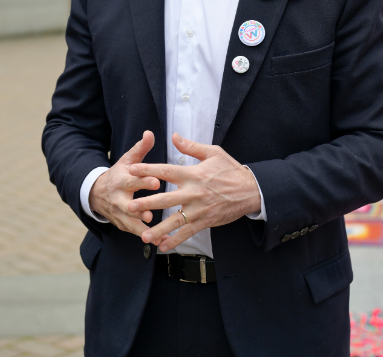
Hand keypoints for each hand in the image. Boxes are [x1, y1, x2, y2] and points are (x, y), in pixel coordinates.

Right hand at [89, 131, 161, 236]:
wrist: (97, 193)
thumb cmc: (119, 175)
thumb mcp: (127, 160)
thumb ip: (140, 148)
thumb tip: (150, 133)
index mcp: (122, 181)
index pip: (133, 181)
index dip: (144, 181)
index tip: (156, 181)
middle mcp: (119, 199)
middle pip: (129, 205)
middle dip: (139, 210)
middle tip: (151, 214)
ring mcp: (119, 213)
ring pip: (130, 223)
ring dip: (141, 229)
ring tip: (156, 235)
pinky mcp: (122, 224)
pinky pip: (134, 232)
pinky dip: (146, 237)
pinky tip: (160, 241)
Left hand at [126, 133, 261, 252]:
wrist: (252, 191)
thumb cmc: (231, 170)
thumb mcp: (213, 153)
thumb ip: (191, 147)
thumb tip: (174, 136)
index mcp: (193, 174)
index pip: (166, 171)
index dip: (148, 170)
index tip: (131, 169)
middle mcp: (193, 193)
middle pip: (166, 199)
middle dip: (147, 203)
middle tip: (130, 207)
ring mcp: (199, 209)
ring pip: (175, 221)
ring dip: (158, 229)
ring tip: (144, 236)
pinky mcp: (205, 221)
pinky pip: (188, 232)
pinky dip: (176, 240)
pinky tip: (163, 247)